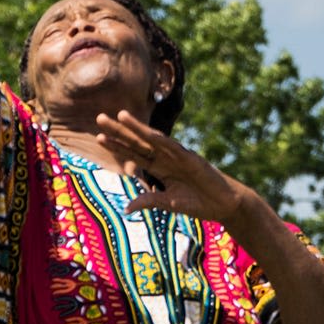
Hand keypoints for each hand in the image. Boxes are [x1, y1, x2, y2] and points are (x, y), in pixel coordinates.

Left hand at [94, 110, 262, 228]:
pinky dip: (162, 141)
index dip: (117, 146)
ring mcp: (178, 156)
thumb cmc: (198, 203)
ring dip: (137, 127)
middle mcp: (166, 158)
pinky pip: (174, 148)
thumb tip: (126, 209)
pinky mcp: (192, 160)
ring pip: (153, 139)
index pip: (134, 154)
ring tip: (119, 115)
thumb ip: (149, 201)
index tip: (99, 137)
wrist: (224, 204)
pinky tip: (149, 133)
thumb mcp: (168, 204)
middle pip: (138, 142)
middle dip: (119, 130)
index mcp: (159, 167)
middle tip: (99, 118)